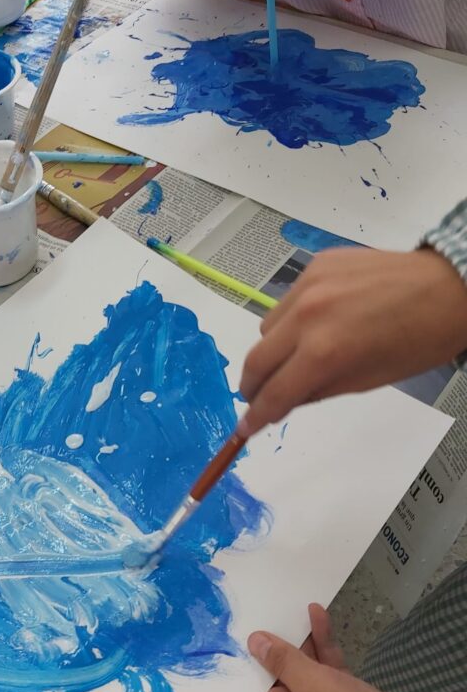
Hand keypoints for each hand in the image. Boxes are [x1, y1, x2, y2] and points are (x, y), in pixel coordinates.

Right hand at [238, 247, 466, 437]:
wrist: (449, 287)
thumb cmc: (419, 339)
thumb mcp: (368, 380)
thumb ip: (317, 391)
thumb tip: (285, 400)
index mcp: (325, 352)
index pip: (275, 393)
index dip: (257, 416)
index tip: (245, 427)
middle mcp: (308, 316)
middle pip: (256, 360)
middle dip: (252, 385)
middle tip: (257, 396)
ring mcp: (308, 285)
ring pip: (266, 327)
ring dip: (272, 348)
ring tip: (296, 354)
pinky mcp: (314, 264)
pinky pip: (286, 299)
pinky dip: (292, 317)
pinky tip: (317, 320)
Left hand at [249, 605, 459, 691]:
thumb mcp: (315, 688)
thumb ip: (284, 662)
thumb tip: (252, 642)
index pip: (252, 687)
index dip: (248, 656)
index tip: (240, 624)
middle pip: (278, 676)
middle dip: (277, 642)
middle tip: (267, 606)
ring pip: (306, 670)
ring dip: (303, 640)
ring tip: (295, 604)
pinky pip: (329, 673)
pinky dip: (324, 649)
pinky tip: (320, 618)